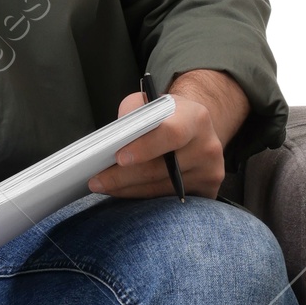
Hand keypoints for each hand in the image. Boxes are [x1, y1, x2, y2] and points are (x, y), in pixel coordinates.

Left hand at [87, 70, 248, 199]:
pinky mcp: (208, 192)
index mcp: (196, 118)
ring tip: (102, 186)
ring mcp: (210, 172)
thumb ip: (132, 114)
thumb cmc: (166, 116)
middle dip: (123, 177)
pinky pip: (167, 201)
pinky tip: (123, 193)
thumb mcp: (149, 102)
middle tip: (95, 181)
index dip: (145, 147)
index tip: (118, 158)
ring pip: (160, 189)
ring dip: (127, 190)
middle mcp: (208, 146)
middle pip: (161, 169)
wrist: (196, 130)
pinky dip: (142, 198)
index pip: (171, 134)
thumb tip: (111, 142)